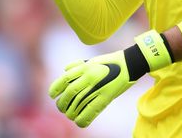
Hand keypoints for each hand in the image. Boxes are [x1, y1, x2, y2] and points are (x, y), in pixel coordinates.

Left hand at [48, 29, 173, 127]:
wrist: (129, 64)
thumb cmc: (110, 62)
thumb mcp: (92, 60)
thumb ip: (78, 64)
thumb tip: (64, 70)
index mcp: (84, 67)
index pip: (64, 79)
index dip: (55, 88)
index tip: (52, 95)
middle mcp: (89, 76)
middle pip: (69, 93)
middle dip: (62, 103)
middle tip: (61, 107)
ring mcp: (97, 87)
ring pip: (77, 103)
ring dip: (70, 112)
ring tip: (69, 114)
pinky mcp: (106, 97)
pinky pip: (90, 111)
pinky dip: (82, 119)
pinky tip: (78, 121)